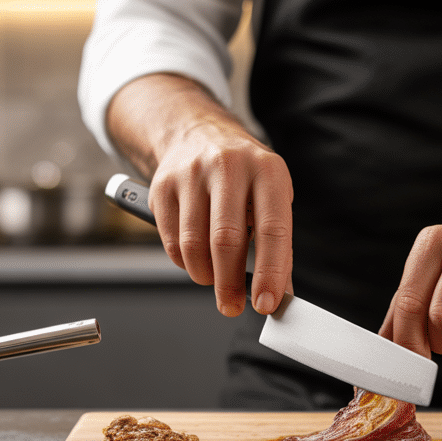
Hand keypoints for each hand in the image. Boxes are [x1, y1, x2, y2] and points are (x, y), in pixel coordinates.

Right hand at [108, 74, 292, 316]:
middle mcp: (229, 166)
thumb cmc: (244, 178)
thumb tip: (278, 293)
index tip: (266, 303)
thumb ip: (278, 245)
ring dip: (204, 275)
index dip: (270, 272)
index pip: (272, 229)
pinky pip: (172, 241)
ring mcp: (192, 173)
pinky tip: (196, 260)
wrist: (198, 134)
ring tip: (214, 280)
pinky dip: (184, 262)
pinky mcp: (163, 186)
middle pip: (226, 240)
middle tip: (232, 306)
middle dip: (229, 283)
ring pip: (194, 244)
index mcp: (267, 170)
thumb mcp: (271, 198)